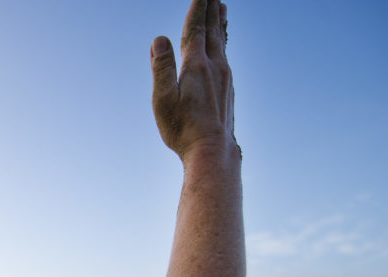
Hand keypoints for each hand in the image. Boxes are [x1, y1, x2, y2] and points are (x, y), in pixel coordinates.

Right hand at [151, 0, 236, 159]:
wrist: (213, 151)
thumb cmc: (183, 129)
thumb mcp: (164, 100)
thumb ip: (161, 68)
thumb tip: (159, 39)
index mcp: (197, 66)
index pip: (195, 29)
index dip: (197, 8)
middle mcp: (215, 66)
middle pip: (213, 30)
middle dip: (212, 8)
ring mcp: (225, 77)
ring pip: (222, 41)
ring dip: (220, 22)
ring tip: (222, 7)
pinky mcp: (228, 88)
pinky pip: (225, 55)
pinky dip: (223, 41)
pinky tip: (222, 44)